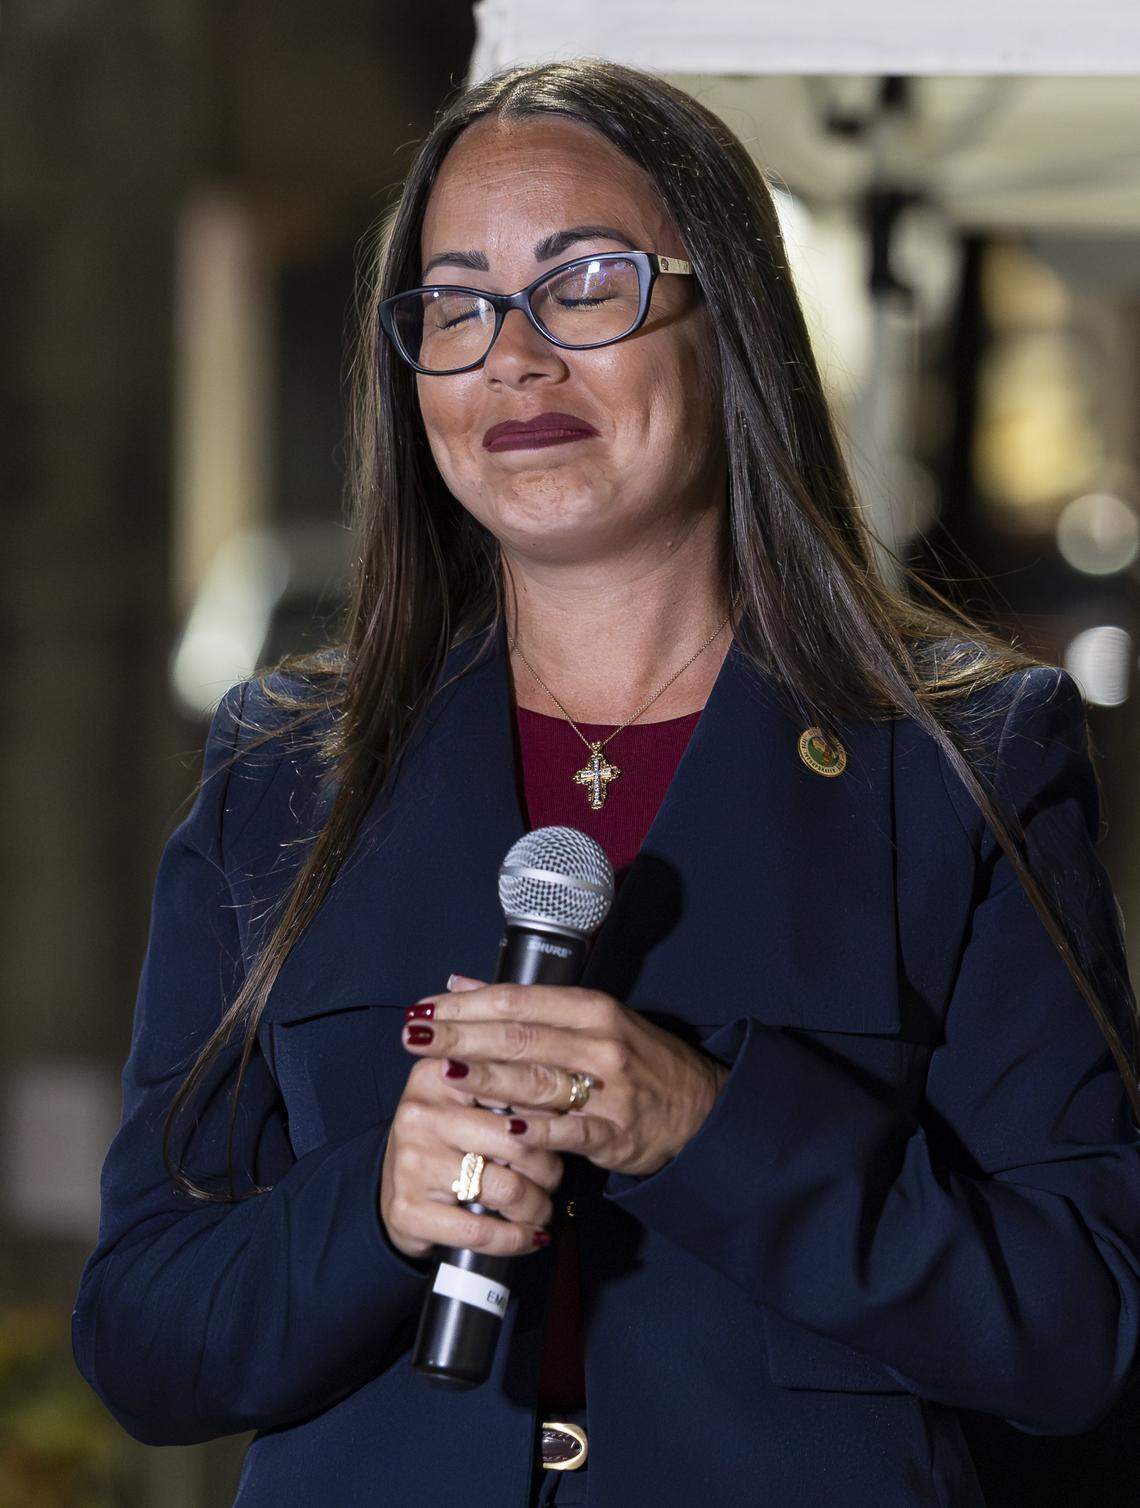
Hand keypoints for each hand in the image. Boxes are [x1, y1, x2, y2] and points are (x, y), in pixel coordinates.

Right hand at [379, 1052, 562, 1261]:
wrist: (394, 1190)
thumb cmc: (448, 1142)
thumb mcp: (468, 1103)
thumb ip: (511, 1089)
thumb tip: (576, 1094)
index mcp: (440, 1073)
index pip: (513, 1086)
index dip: (553, 1111)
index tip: (578, 1125)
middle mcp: (420, 1112)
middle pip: (518, 1141)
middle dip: (550, 1168)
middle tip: (555, 1179)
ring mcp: (410, 1161)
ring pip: (506, 1188)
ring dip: (537, 1207)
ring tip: (542, 1209)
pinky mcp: (406, 1208)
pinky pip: (480, 1230)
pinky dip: (514, 1240)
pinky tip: (529, 1238)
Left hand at [403, 977, 728, 1177]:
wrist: (699, 1107)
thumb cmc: (635, 1059)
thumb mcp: (590, 1020)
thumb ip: (524, 1005)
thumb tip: (458, 984)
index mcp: (591, 1009)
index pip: (518, 1001)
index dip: (466, 1005)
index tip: (424, 1009)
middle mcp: (600, 1042)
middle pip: (520, 1037)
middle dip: (462, 1036)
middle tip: (414, 1037)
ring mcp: (609, 1089)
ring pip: (537, 1080)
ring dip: (486, 1079)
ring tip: (442, 1074)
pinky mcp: (615, 1133)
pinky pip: (567, 1131)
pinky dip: (534, 1130)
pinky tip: (500, 1126)